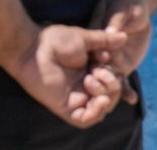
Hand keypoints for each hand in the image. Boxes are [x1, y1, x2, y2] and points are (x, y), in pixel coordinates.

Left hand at [9, 24, 126, 127]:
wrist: (33, 48)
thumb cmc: (54, 40)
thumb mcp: (84, 39)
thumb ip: (104, 41)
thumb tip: (124, 37)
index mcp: (90, 71)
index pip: (113, 81)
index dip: (118, 76)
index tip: (108, 60)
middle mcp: (84, 86)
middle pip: (110, 95)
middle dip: (112, 84)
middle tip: (98, 70)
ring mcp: (75, 98)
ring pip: (102, 108)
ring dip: (105, 95)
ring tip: (90, 79)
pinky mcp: (65, 108)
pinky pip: (86, 120)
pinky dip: (97, 112)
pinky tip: (100, 100)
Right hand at [89, 0, 150, 104]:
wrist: (138, 11)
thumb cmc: (128, 4)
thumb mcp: (123, 7)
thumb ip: (116, 19)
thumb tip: (110, 31)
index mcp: (94, 32)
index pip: (92, 45)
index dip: (95, 54)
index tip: (103, 59)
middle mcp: (98, 49)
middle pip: (96, 64)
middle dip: (102, 76)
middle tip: (111, 85)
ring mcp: (109, 59)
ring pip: (108, 76)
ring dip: (113, 87)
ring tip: (124, 95)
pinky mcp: (120, 66)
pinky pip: (121, 80)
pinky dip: (126, 90)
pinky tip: (131, 98)